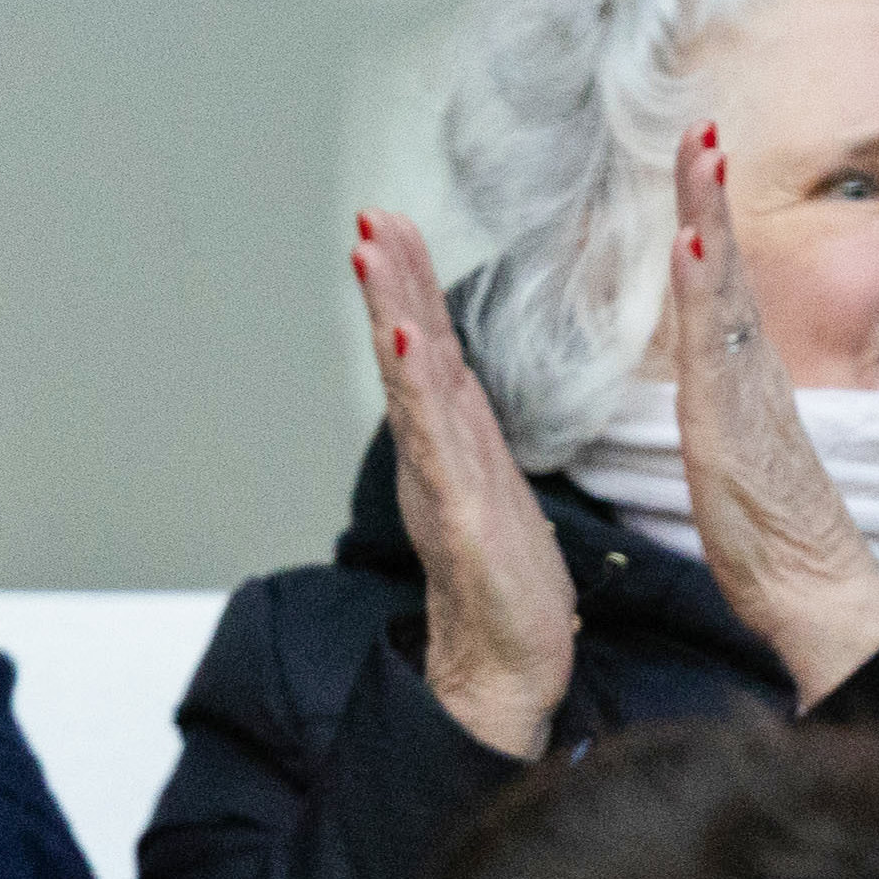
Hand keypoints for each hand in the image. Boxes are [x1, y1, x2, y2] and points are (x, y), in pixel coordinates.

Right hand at [353, 214, 575, 759]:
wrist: (508, 660)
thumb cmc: (509, 577)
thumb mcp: (495, 482)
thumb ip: (471, 433)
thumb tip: (461, 386)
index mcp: (453, 439)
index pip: (430, 347)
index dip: (408, 284)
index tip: (391, 222)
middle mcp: (436, 452)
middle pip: (409, 351)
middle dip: (389, 282)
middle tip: (369, 218)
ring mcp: (442, 481)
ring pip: (412, 386)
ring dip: (392, 316)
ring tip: (375, 258)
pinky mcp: (459, 517)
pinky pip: (437, 446)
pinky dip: (420, 393)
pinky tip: (411, 345)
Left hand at [663, 125, 878, 703]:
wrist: (814, 591)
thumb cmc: (773, 537)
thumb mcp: (736, 456)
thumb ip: (731, 411)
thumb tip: (722, 382)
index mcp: (744, 377)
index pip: (721, 281)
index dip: (709, 218)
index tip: (699, 152)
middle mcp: (748, 372)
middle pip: (724, 264)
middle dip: (709, 191)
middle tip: (699, 125)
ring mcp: (745, 393)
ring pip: (722, 289)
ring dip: (709, 217)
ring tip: (700, 154)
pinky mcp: (736, 425)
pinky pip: (718, 343)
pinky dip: (708, 289)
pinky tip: (693, 245)